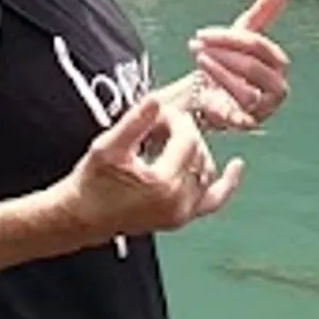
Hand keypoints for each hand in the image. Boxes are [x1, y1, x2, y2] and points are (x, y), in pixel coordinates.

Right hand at [70, 89, 242, 239]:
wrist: (82, 216)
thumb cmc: (91, 183)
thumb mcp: (107, 147)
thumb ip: (135, 123)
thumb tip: (156, 101)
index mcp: (162, 184)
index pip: (187, 137)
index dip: (175, 119)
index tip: (158, 114)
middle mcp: (179, 202)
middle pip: (199, 152)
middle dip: (183, 132)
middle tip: (161, 123)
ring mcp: (182, 213)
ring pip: (206, 170)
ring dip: (195, 149)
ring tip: (172, 137)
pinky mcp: (181, 217)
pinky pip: (213, 200)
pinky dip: (226, 184)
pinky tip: (236, 166)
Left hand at [181, 0, 292, 133]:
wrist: (207, 95)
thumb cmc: (227, 62)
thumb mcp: (241, 35)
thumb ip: (264, 12)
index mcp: (278, 64)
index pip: (259, 47)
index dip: (230, 38)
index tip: (202, 34)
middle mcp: (277, 88)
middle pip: (254, 68)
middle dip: (223, 55)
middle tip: (196, 47)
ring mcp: (263, 109)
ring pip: (247, 92)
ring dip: (219, 75)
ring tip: (199, 62)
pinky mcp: (247, 125)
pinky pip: (239, 117)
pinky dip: (222, 105)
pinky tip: (204, 95)